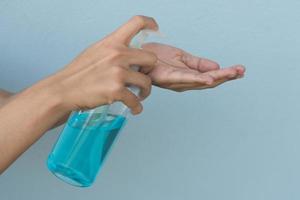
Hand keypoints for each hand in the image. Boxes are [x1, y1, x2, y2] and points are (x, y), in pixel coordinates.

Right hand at [35, 16, 158, 114]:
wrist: (63, 89)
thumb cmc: (77, 72)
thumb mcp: (95, 51)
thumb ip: (113, 49)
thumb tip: (127, 51)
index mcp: (112, 43)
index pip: (136, 22)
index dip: (150, 22)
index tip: (155, 28)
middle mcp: (118, 55)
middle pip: (151, 58)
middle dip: (150, 69)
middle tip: (143, 76)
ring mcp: (118, 73)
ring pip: (147, 82)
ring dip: (145, 91)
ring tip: (140, 95)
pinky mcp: (116, 90)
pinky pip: (135, 100)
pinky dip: (136, 107)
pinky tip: (134, 108)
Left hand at [142, 43, 244, 91]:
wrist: (139, 56)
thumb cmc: (158, 59)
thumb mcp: (183, 58)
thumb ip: (199, 64)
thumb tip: (217, 67)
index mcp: (189, 77)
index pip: (211, 77)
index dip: (225, 75)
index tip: (239, 70)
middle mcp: (184, 82)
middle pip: (208, 81)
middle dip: (225, 76)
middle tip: (240, 71)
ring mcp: (176, 81)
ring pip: (200, 81)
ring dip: (217, 78)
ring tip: (231, 74)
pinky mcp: (167, 77)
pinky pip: (184, 79)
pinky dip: (197, 79)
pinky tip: (209, 79)